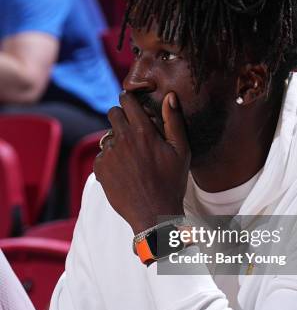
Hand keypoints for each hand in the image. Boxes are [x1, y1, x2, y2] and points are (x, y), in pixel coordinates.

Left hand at [94, 91, 190, 234]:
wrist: (154, 214)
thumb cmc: (172, 182)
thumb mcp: (181, 150)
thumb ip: (174, 120)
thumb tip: (169, 95)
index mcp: (143, 131)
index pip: (126, 101)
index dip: (129, 100)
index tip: (132, 104)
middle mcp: (123, 139)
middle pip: (113, 113)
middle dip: (121, 117)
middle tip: (132, 130)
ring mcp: (109, 154)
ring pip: (108, 136)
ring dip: (117, 141)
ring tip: (132, 157)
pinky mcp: (100, 168)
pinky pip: (102, 155)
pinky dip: (110, 160)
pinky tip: (124, 171)